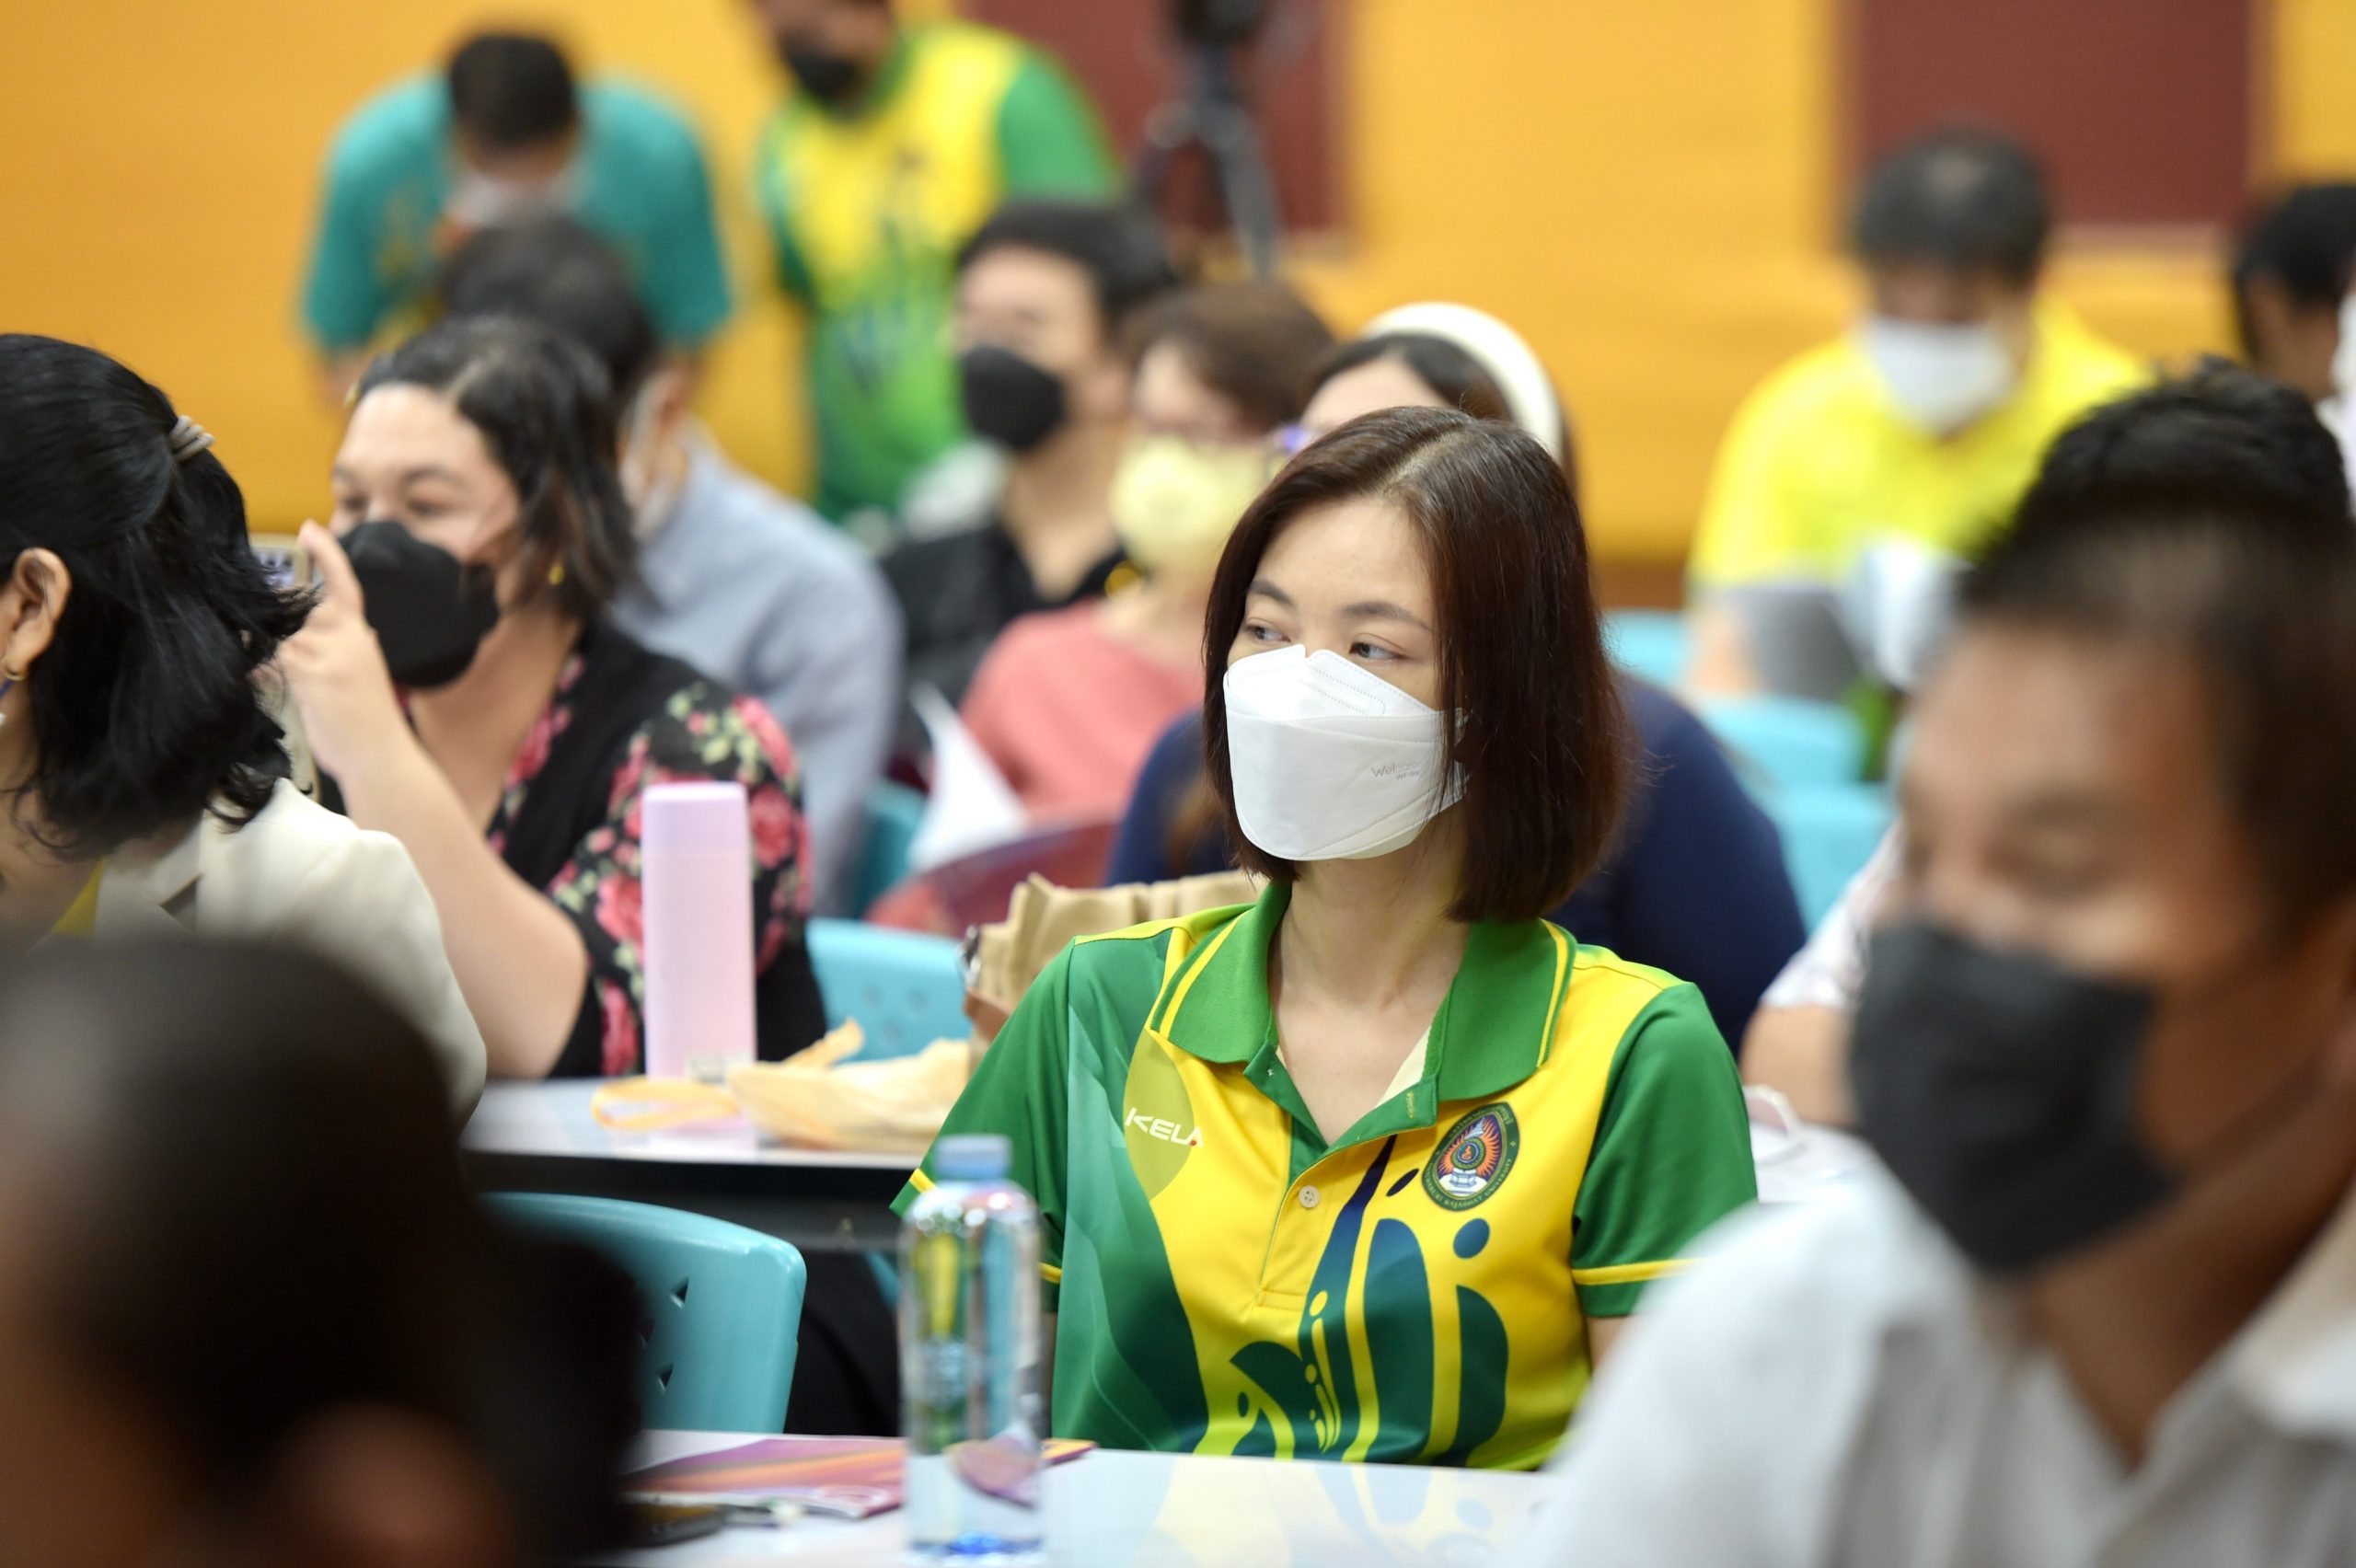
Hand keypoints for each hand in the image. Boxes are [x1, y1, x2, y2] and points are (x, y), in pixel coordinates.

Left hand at [279, 522, 411, 782]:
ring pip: (283, 640)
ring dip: (278, 663)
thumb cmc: (366, 724)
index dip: (326, 554)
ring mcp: (330, 652)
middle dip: (285, 634)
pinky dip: (266, 673)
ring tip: (303, 693)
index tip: (307, 529)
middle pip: (300, 614)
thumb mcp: (359, 675)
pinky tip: (278, 690)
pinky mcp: (312, 672)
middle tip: (292, 662)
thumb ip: (334, 651)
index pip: (344, 585)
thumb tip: (292, 644)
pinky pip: (275, 660)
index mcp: (362, 636)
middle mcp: (349, 637)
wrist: (379, 756)